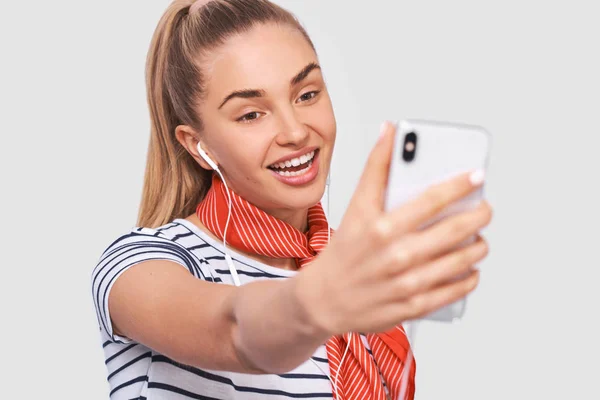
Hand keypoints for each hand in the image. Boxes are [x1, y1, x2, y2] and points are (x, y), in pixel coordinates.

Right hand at [296, 121, 492, 335]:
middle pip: (454, 230)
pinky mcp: (413, 306)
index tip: (477, 176)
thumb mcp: (356, 207)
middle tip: (484, 209)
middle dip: (479, 216)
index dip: (460, 185)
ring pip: (461, 261)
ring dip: (478, 246)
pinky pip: (454, 291)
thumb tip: (390, 131)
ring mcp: (407, 283)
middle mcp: (396, 255)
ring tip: (478, 238)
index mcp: (381, 227)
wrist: (325, 299)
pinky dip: (469, 277)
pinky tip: (469, 268)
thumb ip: (375, 168)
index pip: (431, 200)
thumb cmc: (344, 251)